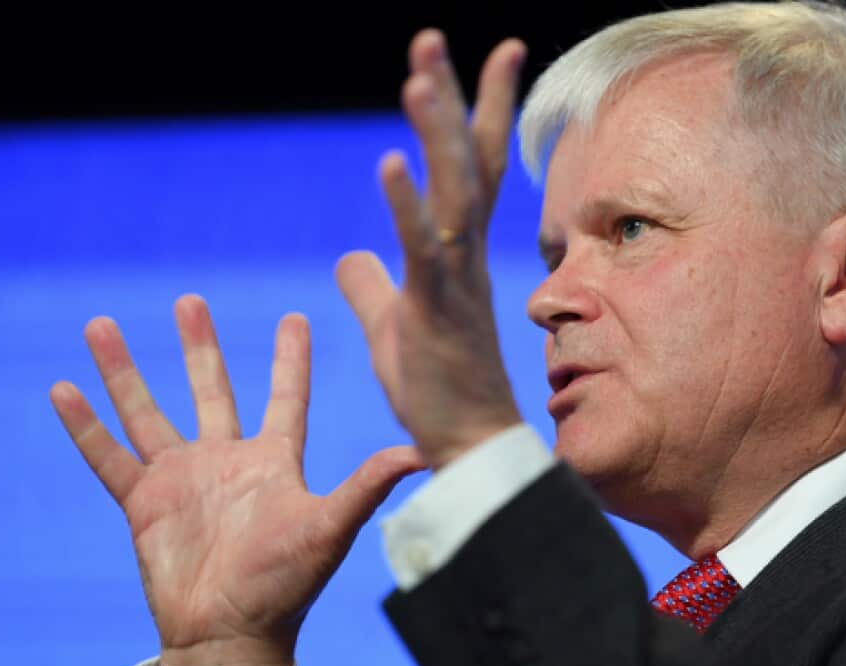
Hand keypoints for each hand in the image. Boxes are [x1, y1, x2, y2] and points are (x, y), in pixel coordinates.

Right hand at [50, 295, 422, 665]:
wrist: (231, 635)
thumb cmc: (285, 585)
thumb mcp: (329, 527)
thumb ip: (366, 486)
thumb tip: (420, 453)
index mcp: (272, 461)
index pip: (284, 396)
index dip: (290, 358)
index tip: (294, 317)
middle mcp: (225, 461)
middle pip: (210, 390)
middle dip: (200, 346)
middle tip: (189, 300)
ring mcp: (181, 479)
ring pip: (146, 411)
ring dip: (124, 371)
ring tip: (100, 325)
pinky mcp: (143, 504)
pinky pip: (107, 457)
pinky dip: (85, 425)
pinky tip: (63, 388)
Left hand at [337, 30, 525, 468]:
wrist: (467, 446)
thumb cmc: (438, 390)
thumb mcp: (393, 327)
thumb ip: (372, 287)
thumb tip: (347, 258)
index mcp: (455, 252)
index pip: (470, 166)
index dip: (480, 110)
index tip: (498, 53)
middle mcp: (464, 254)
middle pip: (464, 160)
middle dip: (455, 97)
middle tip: (432, 38)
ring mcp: (455, 278)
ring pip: (450, 191)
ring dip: (435, 130)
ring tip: (419, 72)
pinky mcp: (437, 309)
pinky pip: (423, 248)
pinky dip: (406, 204)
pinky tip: (390, 160)